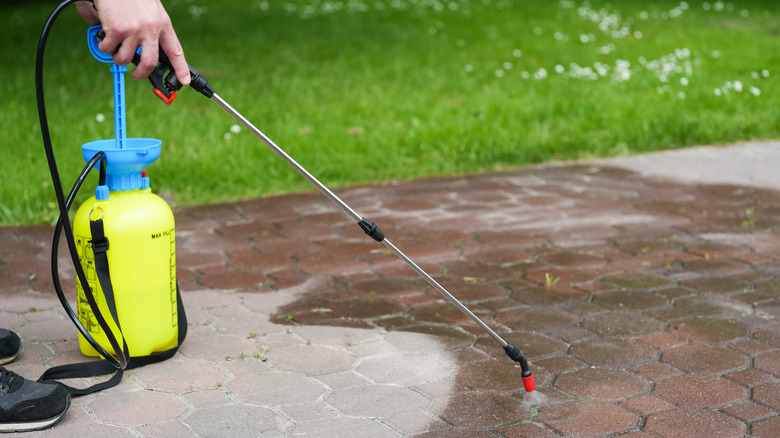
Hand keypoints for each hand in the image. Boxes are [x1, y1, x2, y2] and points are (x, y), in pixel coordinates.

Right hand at [76, 0, 190, 84]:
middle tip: (136, 75)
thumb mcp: (152, 9)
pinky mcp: (116, 30)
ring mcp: (133, 30)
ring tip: (115, 49)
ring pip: (125, 58)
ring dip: (118, 58)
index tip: (184, 81)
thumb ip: (153, 28)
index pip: (175, 51)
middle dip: (142, 74)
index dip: (181, 69)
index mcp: (163, 24)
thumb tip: (146, 49)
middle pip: (150, 63)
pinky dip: (104, 47)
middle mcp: (151, 29)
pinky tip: (104, 38)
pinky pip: (108, 49)